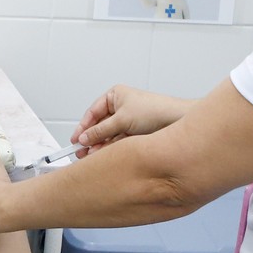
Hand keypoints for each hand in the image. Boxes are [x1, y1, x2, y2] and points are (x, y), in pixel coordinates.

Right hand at [73, 85, 192, 155]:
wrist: (177, 120)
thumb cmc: (155, 110)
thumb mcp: (122, 120)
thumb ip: (100, 131)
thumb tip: (84, 138)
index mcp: (116, 96)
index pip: (93, 112)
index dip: (83, 126)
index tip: (75, 139)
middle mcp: (120, 107)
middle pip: (99, 125)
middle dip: (90, 139)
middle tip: (80, 151)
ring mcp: (127, 121)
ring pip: (107, 135)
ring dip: (98, 145)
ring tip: (90, 156)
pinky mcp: (134, 133)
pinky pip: (116, 141)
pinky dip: (109, 148)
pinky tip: (102, 155)